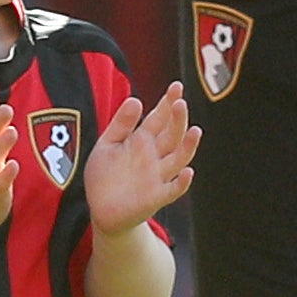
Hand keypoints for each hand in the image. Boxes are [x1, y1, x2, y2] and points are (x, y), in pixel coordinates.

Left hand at [81, 82, 196, 234]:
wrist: (102, 210)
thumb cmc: (105, 175)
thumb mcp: (107, 144)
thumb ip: (121, 124)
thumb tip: (136, 99)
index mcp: (143, 140)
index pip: (160, 118)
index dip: (168, 103)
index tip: (176, 87)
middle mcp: (155, 156)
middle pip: (172, 134)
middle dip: (178, 119)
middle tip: (180, 104)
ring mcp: (158, 176)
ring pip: (179, 158)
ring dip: (188, 146)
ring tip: (194, 131)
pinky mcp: (157, 197)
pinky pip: (173, 189)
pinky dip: (182, 182)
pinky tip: (187, 172)